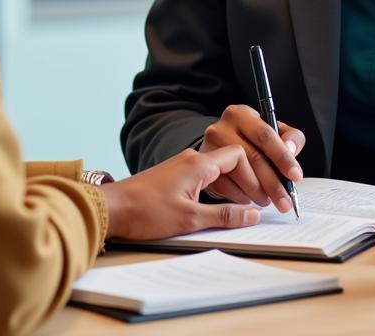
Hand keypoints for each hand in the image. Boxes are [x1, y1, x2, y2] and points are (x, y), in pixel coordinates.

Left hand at [102, 147, 261, 240]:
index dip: (254, 174)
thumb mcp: (190, 219)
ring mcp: (181, 166)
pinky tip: (219, 207)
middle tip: (260, 205)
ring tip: (243, 209)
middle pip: (230, 163)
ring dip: (232, 188)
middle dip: (247, 183)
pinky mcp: (173, 176)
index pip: (238, 156)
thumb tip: (252, 215)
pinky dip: (216, 190)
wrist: (112, 208)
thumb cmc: (146, 212)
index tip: (262, 195)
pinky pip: (203, 177)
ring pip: (216, 171)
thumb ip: (224, 215)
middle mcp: (191, 159)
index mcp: (198, 164)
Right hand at [200, 104, 304, 211]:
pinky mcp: (203, 167)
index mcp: (241, 114)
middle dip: (274, 183)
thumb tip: (291, 149)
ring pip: (240, 174)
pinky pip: (226, 186)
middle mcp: (221, 127)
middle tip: (285, 201)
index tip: (295, 176)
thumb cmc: (252, 141)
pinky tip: (250, 199)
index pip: (265, 135)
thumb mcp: (274, 132)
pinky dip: (242, 196)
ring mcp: (209, 147)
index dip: (283, 157)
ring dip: (259, 192)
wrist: (221, 148)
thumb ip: (290, 138)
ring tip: (269, 200)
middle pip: (253, 157)